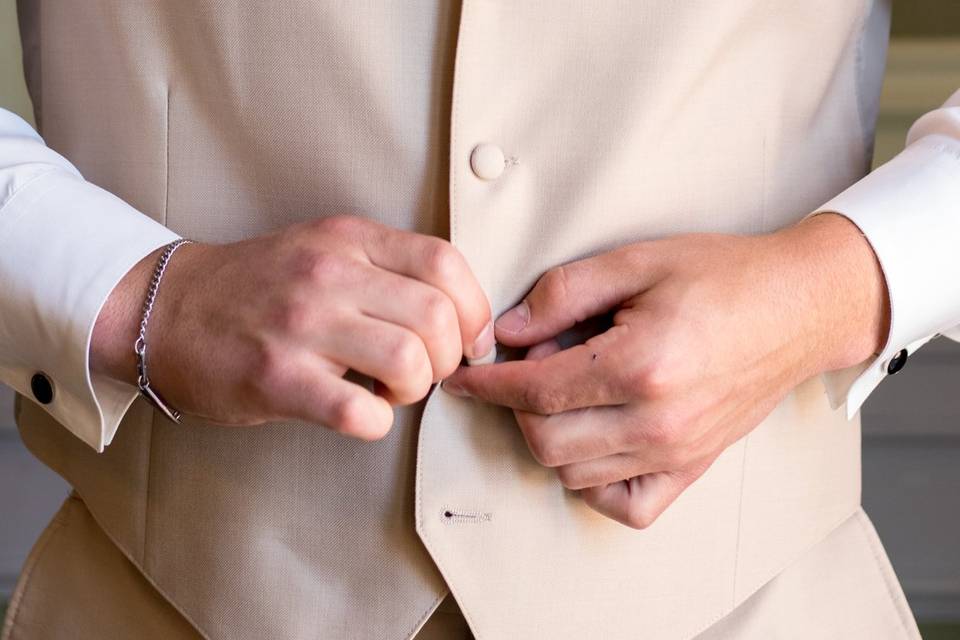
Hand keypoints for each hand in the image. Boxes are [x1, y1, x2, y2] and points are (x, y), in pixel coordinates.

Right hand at [91, 216, 492, 439]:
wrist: (168, 309)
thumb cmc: (260, 288)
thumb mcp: (326, 249)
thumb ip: (389, 269)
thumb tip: (462, 319)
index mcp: (350, 240)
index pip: (447, 263)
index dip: (475, 311)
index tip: (469, 342)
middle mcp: (329, 274)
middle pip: (438, 318)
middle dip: (449, 360)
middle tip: (424, 373)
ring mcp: (301, 325)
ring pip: (409, 360)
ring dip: (414, 389)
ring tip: (388, 390)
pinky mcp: (276, 378)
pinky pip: (360, 411)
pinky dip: (377, 421)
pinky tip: (360, 412)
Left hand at [443, 213, 887, 527]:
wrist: (800, 306)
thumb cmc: (724, 276)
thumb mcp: (637, 261)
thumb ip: (563, 295)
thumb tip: (508, 332)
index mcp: (641, 366)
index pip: (535, 393)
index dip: (488, 385)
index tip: (464, 376)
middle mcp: (658, 422)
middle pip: (545, 442)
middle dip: (516, 408)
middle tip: (530, 366)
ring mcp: (677, 452)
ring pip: (574, 474)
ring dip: (549, 436)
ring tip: (566, 390)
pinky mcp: (693, 467)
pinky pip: (625, 504)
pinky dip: (593, 482)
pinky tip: (594, 440)